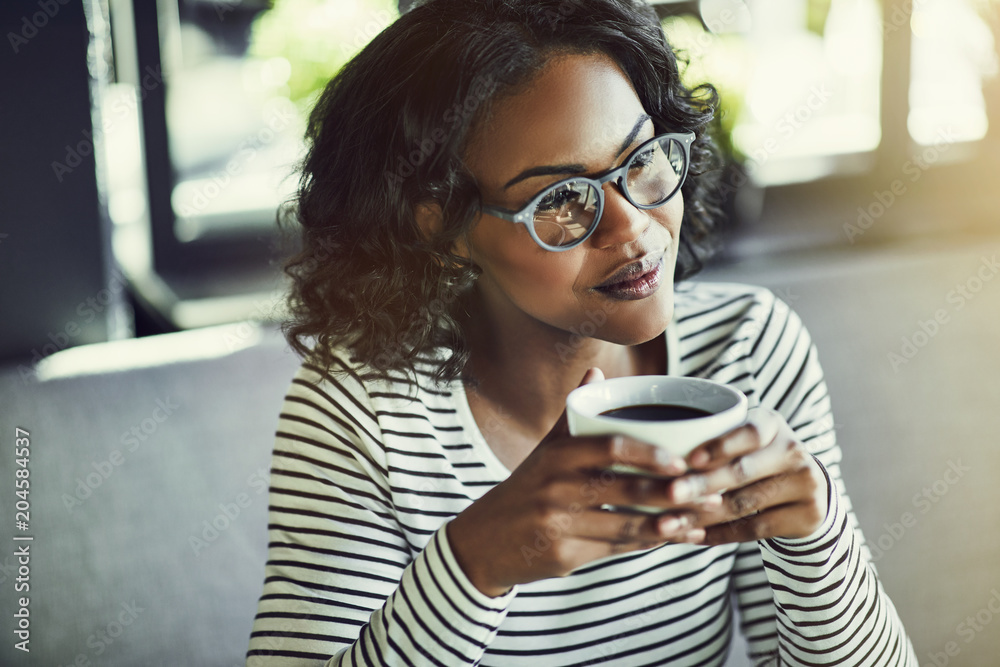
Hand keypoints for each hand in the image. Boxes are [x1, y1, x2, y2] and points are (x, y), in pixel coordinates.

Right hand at [447, 368, 708, 596]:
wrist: (483, 541)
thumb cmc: (526, 490)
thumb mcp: (544, 451)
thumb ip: (574, 416)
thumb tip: (597, 373)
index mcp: (556, 456)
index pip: (609, 447)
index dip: (649, 455)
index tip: (681, 460)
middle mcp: (555, 488)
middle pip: (625, 490)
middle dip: (672, 493)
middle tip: (709, 491)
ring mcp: (558, 524)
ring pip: (627, 525)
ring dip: (669, 524)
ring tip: (701, 518)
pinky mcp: (563, 557)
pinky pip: (616, 550)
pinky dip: (649, 545)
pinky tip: (674, 538)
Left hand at [669, 407, 829, 544]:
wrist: (808, 489)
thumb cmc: (754, 457)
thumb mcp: (743, 439)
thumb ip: (712, 440)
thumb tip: (656, 455)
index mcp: (772, 424)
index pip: (749, 432)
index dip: (721, 446)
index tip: (690, 459)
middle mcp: (793, 451)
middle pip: (742, 471)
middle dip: (702, 484)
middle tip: (669, 493)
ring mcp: (805, 484)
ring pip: (744, 503)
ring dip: (703, 515)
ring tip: (670, 522)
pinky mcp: (806, 516)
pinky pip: (755, 529)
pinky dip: (721, 534)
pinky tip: (695, 536)